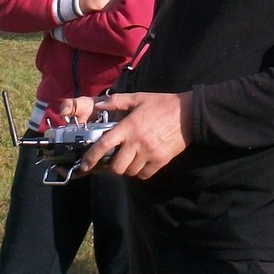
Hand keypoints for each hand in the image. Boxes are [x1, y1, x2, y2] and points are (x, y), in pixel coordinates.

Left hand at [61, 91, 191, 178]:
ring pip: (130, 172)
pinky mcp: (161, 161)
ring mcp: (149, 153)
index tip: (84, 165)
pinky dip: (140, 172)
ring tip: (130, 159)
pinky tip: (142, 162)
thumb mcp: (138, 97)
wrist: (188, 113)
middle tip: (114, 160)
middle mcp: (137, 142)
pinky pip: (144, 175)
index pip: (104, 145)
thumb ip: (116, 101)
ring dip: (127, 168)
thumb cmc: (162, 104)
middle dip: (112, 167)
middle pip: (116, 166)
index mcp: (129, 127)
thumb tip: (99, 105)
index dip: (91, 157)